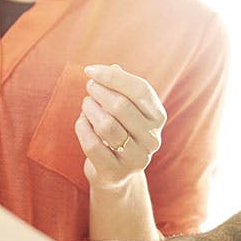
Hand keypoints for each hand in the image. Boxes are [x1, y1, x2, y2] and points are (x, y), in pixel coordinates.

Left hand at [76, 64, 165, 188]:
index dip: (113, 76)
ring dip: (89, 109)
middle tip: (89, 88)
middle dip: (98, 91)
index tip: (90, 70)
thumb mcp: (124, 108)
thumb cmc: (118, 130)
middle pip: (121, 106)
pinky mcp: (116, 173)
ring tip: (86, 105)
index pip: (140, 90)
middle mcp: (152, 139)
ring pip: (106, 125)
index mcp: (157, 117)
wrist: (114, 173)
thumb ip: (120, 87)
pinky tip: (82, 123)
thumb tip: (113, 67)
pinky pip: (92, 144)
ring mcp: (137, 159)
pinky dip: (82, 128)